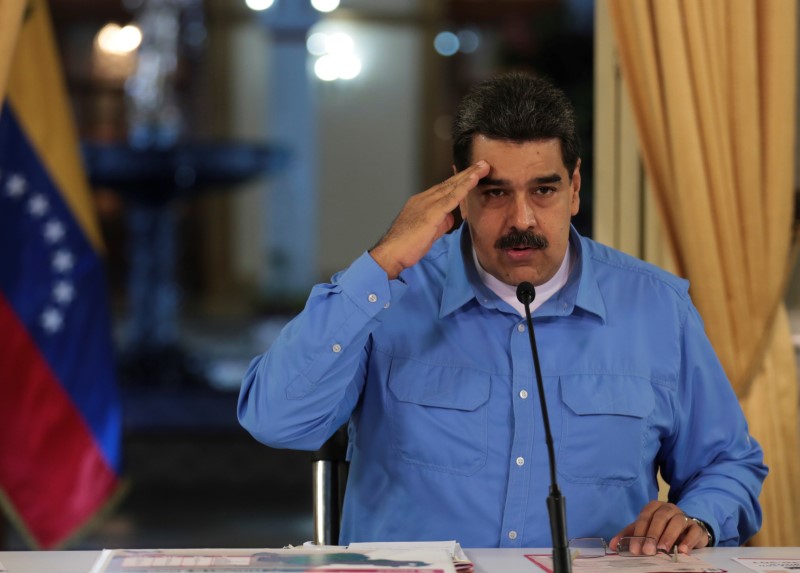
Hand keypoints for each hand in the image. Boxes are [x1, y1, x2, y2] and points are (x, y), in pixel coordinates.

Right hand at [370, 160, 489, 278]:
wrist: (391, 252)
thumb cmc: (406, 246)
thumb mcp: (427, 231)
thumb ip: (440, 222)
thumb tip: (450, 217)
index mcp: (421, 202)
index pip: (443, 189)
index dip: (458, 181)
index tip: (471, 173)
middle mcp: (423, 199)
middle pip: (449, 183)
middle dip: (466, 173)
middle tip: (482, 164)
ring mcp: (427, 204)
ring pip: (452, 187)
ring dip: (469, 175)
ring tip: (483, 167)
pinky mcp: (432, 212)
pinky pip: (452, 197)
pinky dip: (464, 187)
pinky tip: (474, 179)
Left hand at [609, 501, 709, 554]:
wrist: (687, 530)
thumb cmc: (662, 529)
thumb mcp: (645, 530)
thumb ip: (630, 535)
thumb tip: (613, 545)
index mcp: (654, 507)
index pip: (645, 517)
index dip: (638, 533)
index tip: (634, 549)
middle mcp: (669, 509)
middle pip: (660, 518)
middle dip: (652, 535)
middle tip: (648, 551)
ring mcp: (684, 517)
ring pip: (677, 522)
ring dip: (669, 536)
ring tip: (663, 550)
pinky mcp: (697, 527)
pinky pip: (693, 531)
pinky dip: (688, 541)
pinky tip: (683, 551)